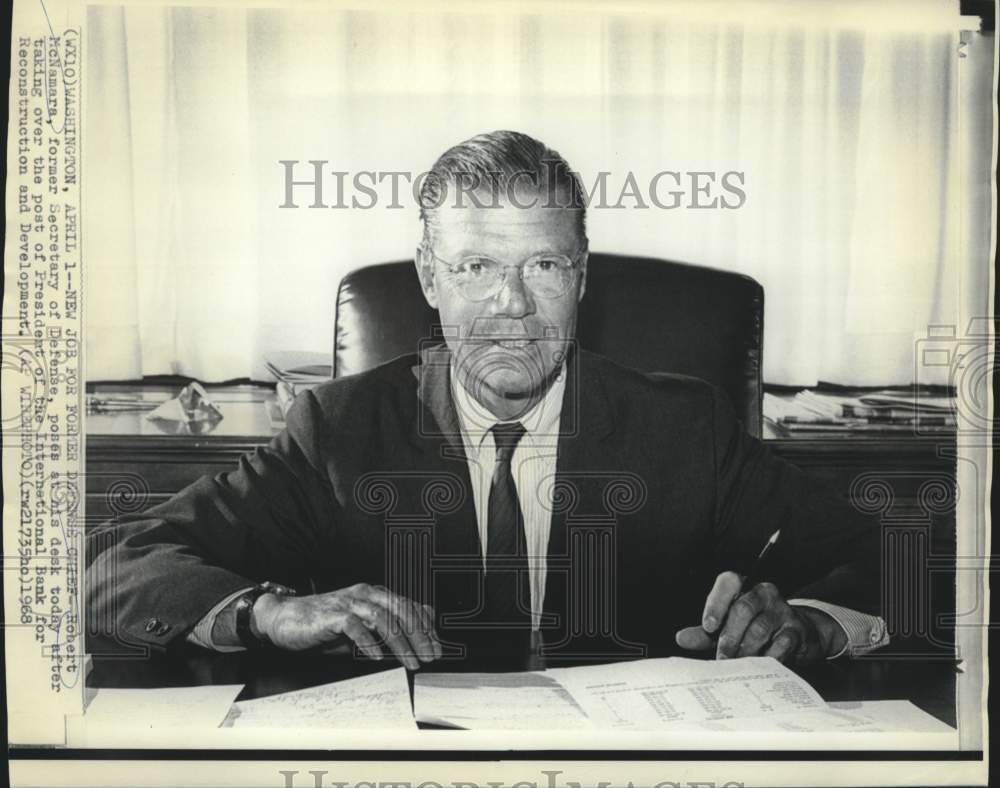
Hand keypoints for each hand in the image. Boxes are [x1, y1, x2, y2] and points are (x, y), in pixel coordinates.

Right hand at [252, 583, 441, 669]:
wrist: (284, 618)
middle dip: (420, 635)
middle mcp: (364, 594)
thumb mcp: (360, 628)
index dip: (427, 627)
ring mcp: (348, 603)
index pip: (409, 607)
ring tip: (411, 662)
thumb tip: (413, 639)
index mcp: (374, 595)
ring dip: (401, 642)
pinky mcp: (332, 615)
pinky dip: (369, 642)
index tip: (438, 647)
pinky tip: (377, 657)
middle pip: (401, 611)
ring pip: (383, 618)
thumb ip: (383, 629)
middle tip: (431, 657)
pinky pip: (355, 627)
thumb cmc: (322, 625)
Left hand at [675, 571, 842, 662]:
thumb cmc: (754, 629)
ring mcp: (782, 610)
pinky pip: (780, 644)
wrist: (796, 635)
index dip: (716, 603)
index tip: (708, 627)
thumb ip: (704, 633)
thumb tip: (681, 638)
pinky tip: (760, 665)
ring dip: (745, 650)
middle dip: (729, 636)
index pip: (728, 581)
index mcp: (743, 587)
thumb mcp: (727, 628)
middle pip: (742, 608)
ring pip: (760, 628)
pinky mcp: (796, 630)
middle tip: (722, 657)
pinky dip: (767, 657)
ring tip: (737, 664)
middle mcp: (763, 593)